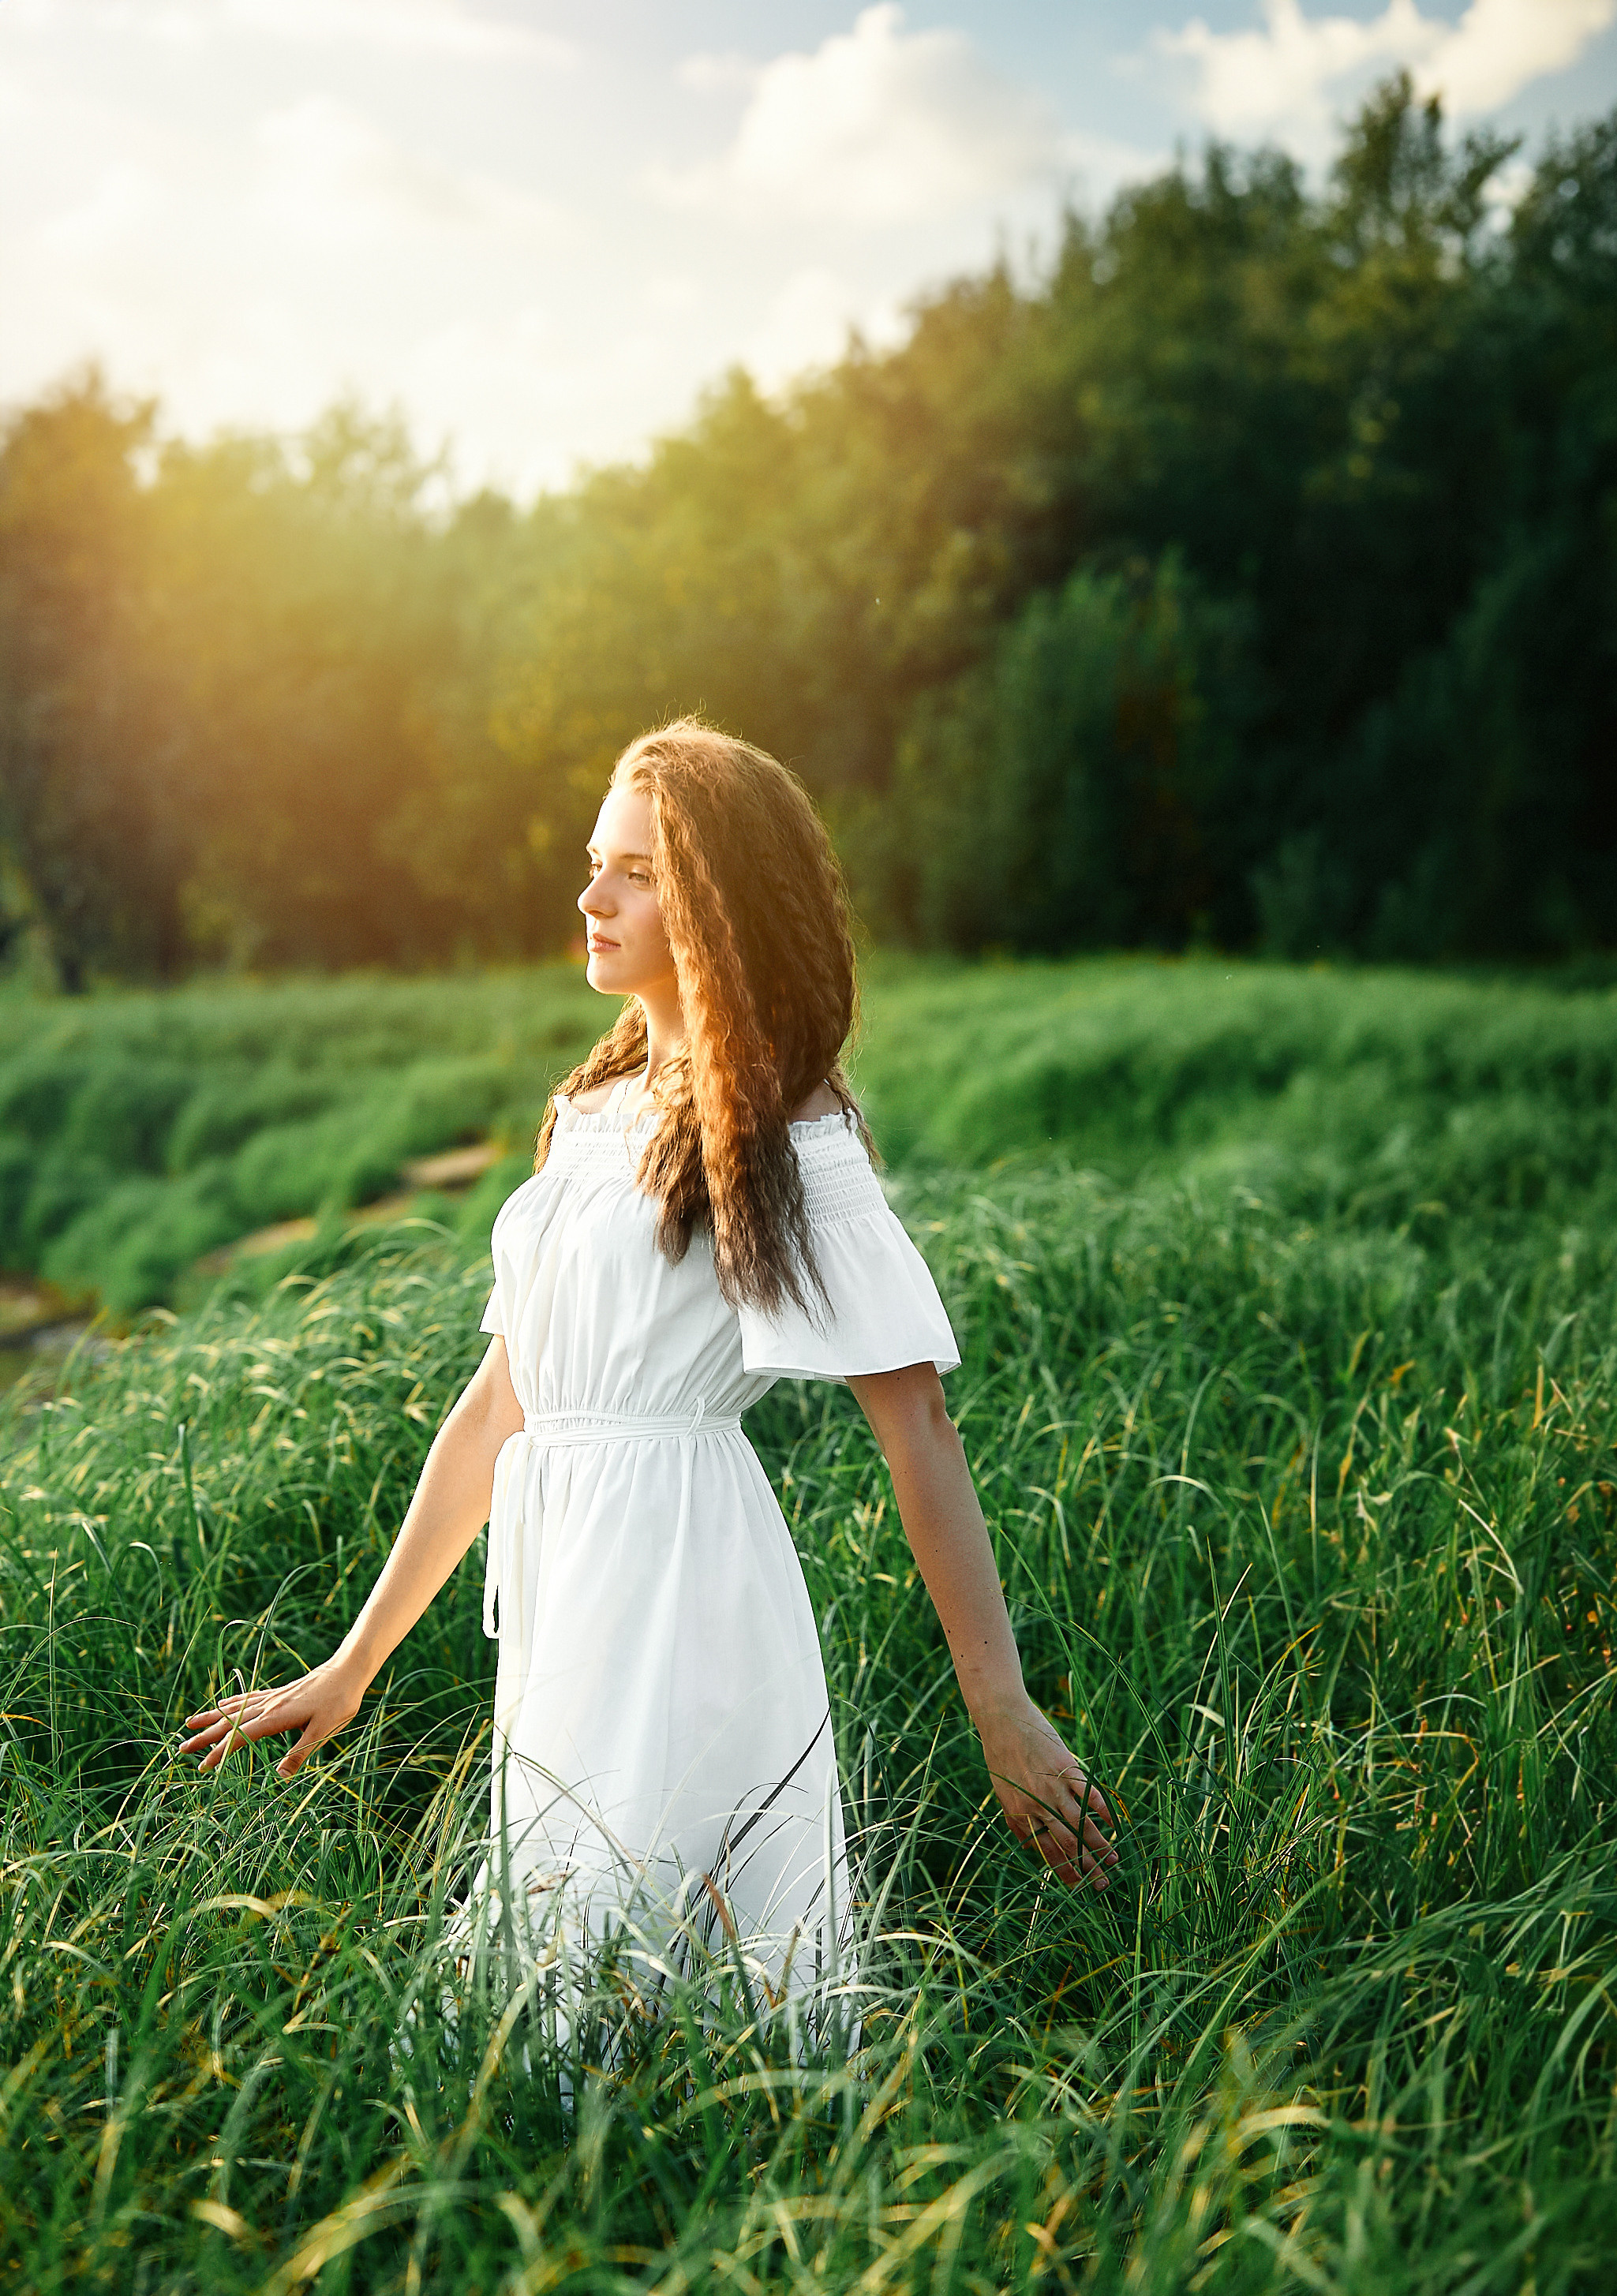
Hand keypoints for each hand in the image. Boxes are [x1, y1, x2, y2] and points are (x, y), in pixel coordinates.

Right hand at [179, 1655, 365, 1780]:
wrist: (348, 1670)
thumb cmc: (340, 1701)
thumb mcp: (325, 1730)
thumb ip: (301, 1752)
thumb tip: (280, 1776)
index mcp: (276, 1717)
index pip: (239, 1738)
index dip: (219, 1753)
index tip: (202, 1767)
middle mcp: (269, 1706)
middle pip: (229, 1723)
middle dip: (204, 1737)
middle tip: (181, 1750)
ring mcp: (272, 1697)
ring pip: (234, 1709)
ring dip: (211, 1718)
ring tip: (189, 1724)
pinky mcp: (279, 1693)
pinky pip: (247, 1699)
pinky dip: (230, 1704)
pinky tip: (220, 1705)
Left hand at [976, 1696, 1119, 1890]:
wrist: (1002, 1719)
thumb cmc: (1000, 1755)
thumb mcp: (1002, 1792)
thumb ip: (1016, 1820)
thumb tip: (1030, 1848)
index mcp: (1021, 1814)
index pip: (1047, 1852)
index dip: (1064, 1871)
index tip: (1079, 1887)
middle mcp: (1038, 1805)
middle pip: (1067, 1844)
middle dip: (1087, 1868)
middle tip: (1103, 1885)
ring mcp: (1054, 1787)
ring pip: (1081, 1824)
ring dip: (1099, 1845)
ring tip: (1114, 1860)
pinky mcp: (1067, 1768)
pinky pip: (1089, 1793)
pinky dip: (1102, 1809)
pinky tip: (1113, 1822)